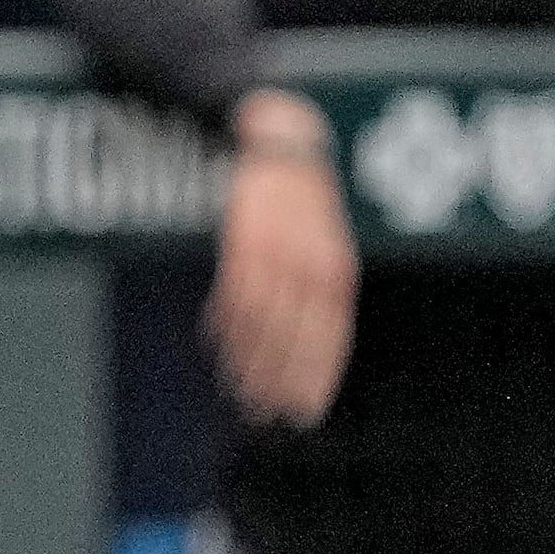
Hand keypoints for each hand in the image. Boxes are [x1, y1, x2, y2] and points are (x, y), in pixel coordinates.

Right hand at [209, 94, 355, 427]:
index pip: (329, 338)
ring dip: (248, 360)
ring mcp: (279, 253)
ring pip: (263, 322)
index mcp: (337, 272)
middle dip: (279, 380)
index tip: (301, 413)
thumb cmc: (300, 200)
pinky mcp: (245, 238)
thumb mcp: (322, 243)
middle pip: (295, 338)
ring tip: (237, 389)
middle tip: (263, 412)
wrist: (280, 140)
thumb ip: (316, 289)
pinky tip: (217, 343)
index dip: (314, 378)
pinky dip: (226, 323)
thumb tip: (301, 341)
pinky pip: (235, 293)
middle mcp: (313, 266)